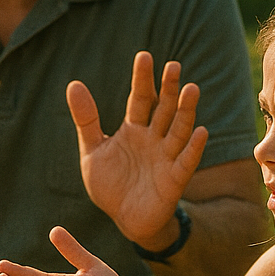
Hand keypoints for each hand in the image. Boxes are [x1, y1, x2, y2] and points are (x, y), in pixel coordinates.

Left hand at [69, 51, 206, 248]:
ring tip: (191, 89)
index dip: (142, 79)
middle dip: (169, 89)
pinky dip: (193, 148)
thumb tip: (73, 84)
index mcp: (134, 129)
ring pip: (178, 130)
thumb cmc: (110, 184)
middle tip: (173, 66)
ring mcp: (166, 157)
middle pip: (163, 109)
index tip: (144, 56)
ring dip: (186, 111)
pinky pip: (186, 161)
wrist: (123, 219)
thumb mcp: (92, 150)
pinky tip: (201, 131)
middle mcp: (153, 138)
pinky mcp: (174, 179)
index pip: (140, 98)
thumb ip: (86, 119)